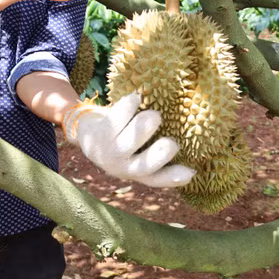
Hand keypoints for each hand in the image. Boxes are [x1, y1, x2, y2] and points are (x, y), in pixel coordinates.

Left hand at [62, 93, 195, 187]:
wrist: (87, 135)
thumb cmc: (122, 143)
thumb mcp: (136, 155)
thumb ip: (157, 156)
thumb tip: (190, 151)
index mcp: (137, 172)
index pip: (158, 179)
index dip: (174, 178)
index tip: (191, 172)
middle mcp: (123, 166)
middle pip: (147, 165)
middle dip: (163, 151)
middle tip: (171, 142)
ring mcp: (112, 149)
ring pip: (135, 135)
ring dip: (148, 121)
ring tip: (152, 115)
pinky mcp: (103, 130)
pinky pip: (123, 112)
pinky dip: (132, 102)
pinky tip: (136, 99)